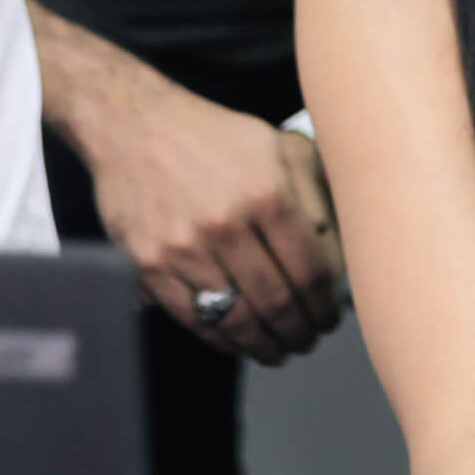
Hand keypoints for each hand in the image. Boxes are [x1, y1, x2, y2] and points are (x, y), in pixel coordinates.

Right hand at [81, 75, 344, 363]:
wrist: (132, 124)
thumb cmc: (209, 136)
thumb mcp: (276, 145)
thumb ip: (315, 192)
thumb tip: (342, 249)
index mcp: (265, 192)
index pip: (310, 273)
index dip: (325, 307)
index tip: (329, 318)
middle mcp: (225, 222)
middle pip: (277, 304)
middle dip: (299, 333)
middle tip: (307, 340)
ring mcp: (184, 247)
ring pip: (236, 321)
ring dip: (264, 345)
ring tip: (278, 350)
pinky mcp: (150, 264)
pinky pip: (192, 319)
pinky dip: (221, 339)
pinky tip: (237, 339)